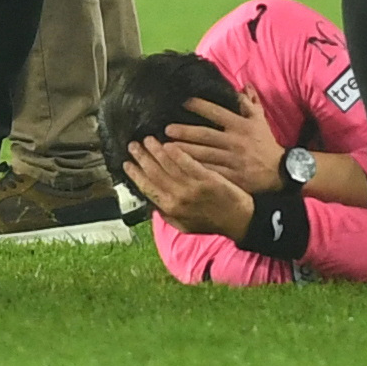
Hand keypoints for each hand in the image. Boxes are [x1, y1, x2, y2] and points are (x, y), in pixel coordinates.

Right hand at [123, 137, 253, 237]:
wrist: (239, 220)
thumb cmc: (212, 223)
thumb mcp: (184, 226)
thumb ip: (167, 215)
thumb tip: (152, 204)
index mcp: (171, 209)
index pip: (146, 188)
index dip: (135, 174)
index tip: (126, 163)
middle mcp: (178, 198)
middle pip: (154, 173)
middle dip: (141, 158)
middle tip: (133, 145)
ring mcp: (192, 188)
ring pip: (167, 165)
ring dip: (155, 151)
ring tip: (147, 139)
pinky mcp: (207, 178)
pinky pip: (187, 162)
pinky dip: (176, 152)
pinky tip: (168, 142)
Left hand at [162, 91, 287, 191]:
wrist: (280, 172)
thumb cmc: (266, 143)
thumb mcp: (260, 121)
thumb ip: (250, 103)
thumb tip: (244, 84)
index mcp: (241, 125)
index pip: (217, 112)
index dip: (200, 106)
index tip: (183, 102)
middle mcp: (236, 141)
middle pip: (206, 135)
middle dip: (185, 132)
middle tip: (166, 129)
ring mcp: (233, 160)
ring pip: (204, 154)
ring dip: (184, 151)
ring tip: (165, 148)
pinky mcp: (232, 177)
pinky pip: (210, 172)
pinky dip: (195, 169)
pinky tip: (180, 167)